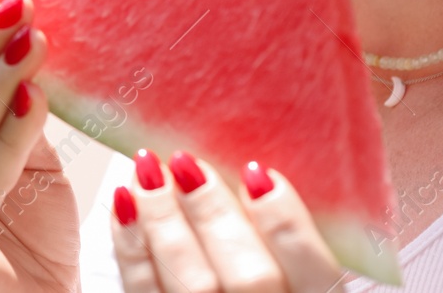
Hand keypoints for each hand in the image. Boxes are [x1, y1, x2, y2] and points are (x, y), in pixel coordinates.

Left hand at [112, 150, 344, 292]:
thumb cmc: (261, 274)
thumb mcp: (295, 262)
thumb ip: (289, 233)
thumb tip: (259, 169)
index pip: (316, 273)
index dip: (289, 225)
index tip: (258, 173)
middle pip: (248, 277)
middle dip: (213, 213)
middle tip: (185, 163)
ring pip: (191, 283)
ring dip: (165, 220)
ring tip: (149, 169)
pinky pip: (143, 292)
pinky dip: (132, 246)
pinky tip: (126, 202)